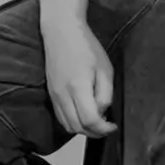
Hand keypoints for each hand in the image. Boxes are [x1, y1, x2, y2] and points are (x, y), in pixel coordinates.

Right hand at [41, 11, 115, 137]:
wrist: (61, 32)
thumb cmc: (86, 46)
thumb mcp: (105, 69)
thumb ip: (105, 94)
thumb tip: (102, 112)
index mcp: (78, 87)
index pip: (90, 120)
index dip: (104, 128)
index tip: (113, 125)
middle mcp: (62, 95)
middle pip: (77, 127)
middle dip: (94, 132)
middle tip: (107, 127)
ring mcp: (54, 95)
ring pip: (67, 125)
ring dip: (83, 129)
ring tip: (96, 121)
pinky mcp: (51, 94)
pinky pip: (60, 117)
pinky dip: (73, 122)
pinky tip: (83, 114)